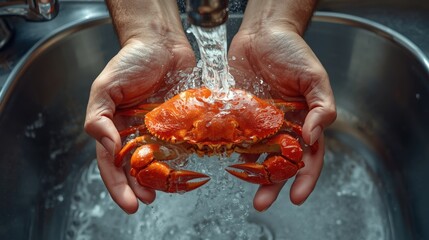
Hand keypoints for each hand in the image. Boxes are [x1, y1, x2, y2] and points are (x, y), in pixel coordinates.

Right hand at [84, 1, 194, 212]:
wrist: (162, 43)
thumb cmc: (131, 61)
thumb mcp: (105, 86)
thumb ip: (99, 117)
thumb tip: (108, 147)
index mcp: (114, 127)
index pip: (111, 163)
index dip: (117, 185)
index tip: (130, 203)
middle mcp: (136, 133)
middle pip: (134, 168)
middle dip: (138, 187)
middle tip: (148, 200)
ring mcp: (159, 130)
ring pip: (157, 162)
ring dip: (160, 180)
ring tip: (165, 192)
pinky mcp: (180, 123)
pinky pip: (180, 145)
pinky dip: (181, 160)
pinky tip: (185, 171)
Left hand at [228, 20, 335, 210]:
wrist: (261, 34)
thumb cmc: (292, 51)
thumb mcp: (315, 77)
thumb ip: (321, 107)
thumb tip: (314, 137)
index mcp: (304, 121)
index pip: (309, 156)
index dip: (304, 177)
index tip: (297, 196)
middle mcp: (282, 126)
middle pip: (280, 163)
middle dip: (274, 184)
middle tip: (262, 203)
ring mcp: (260, 123)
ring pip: (257, 155)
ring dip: (251, 175)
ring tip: (243, 189)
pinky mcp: (240, 114)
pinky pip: (236, 137)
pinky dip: (232, 151)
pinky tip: (227, 163)